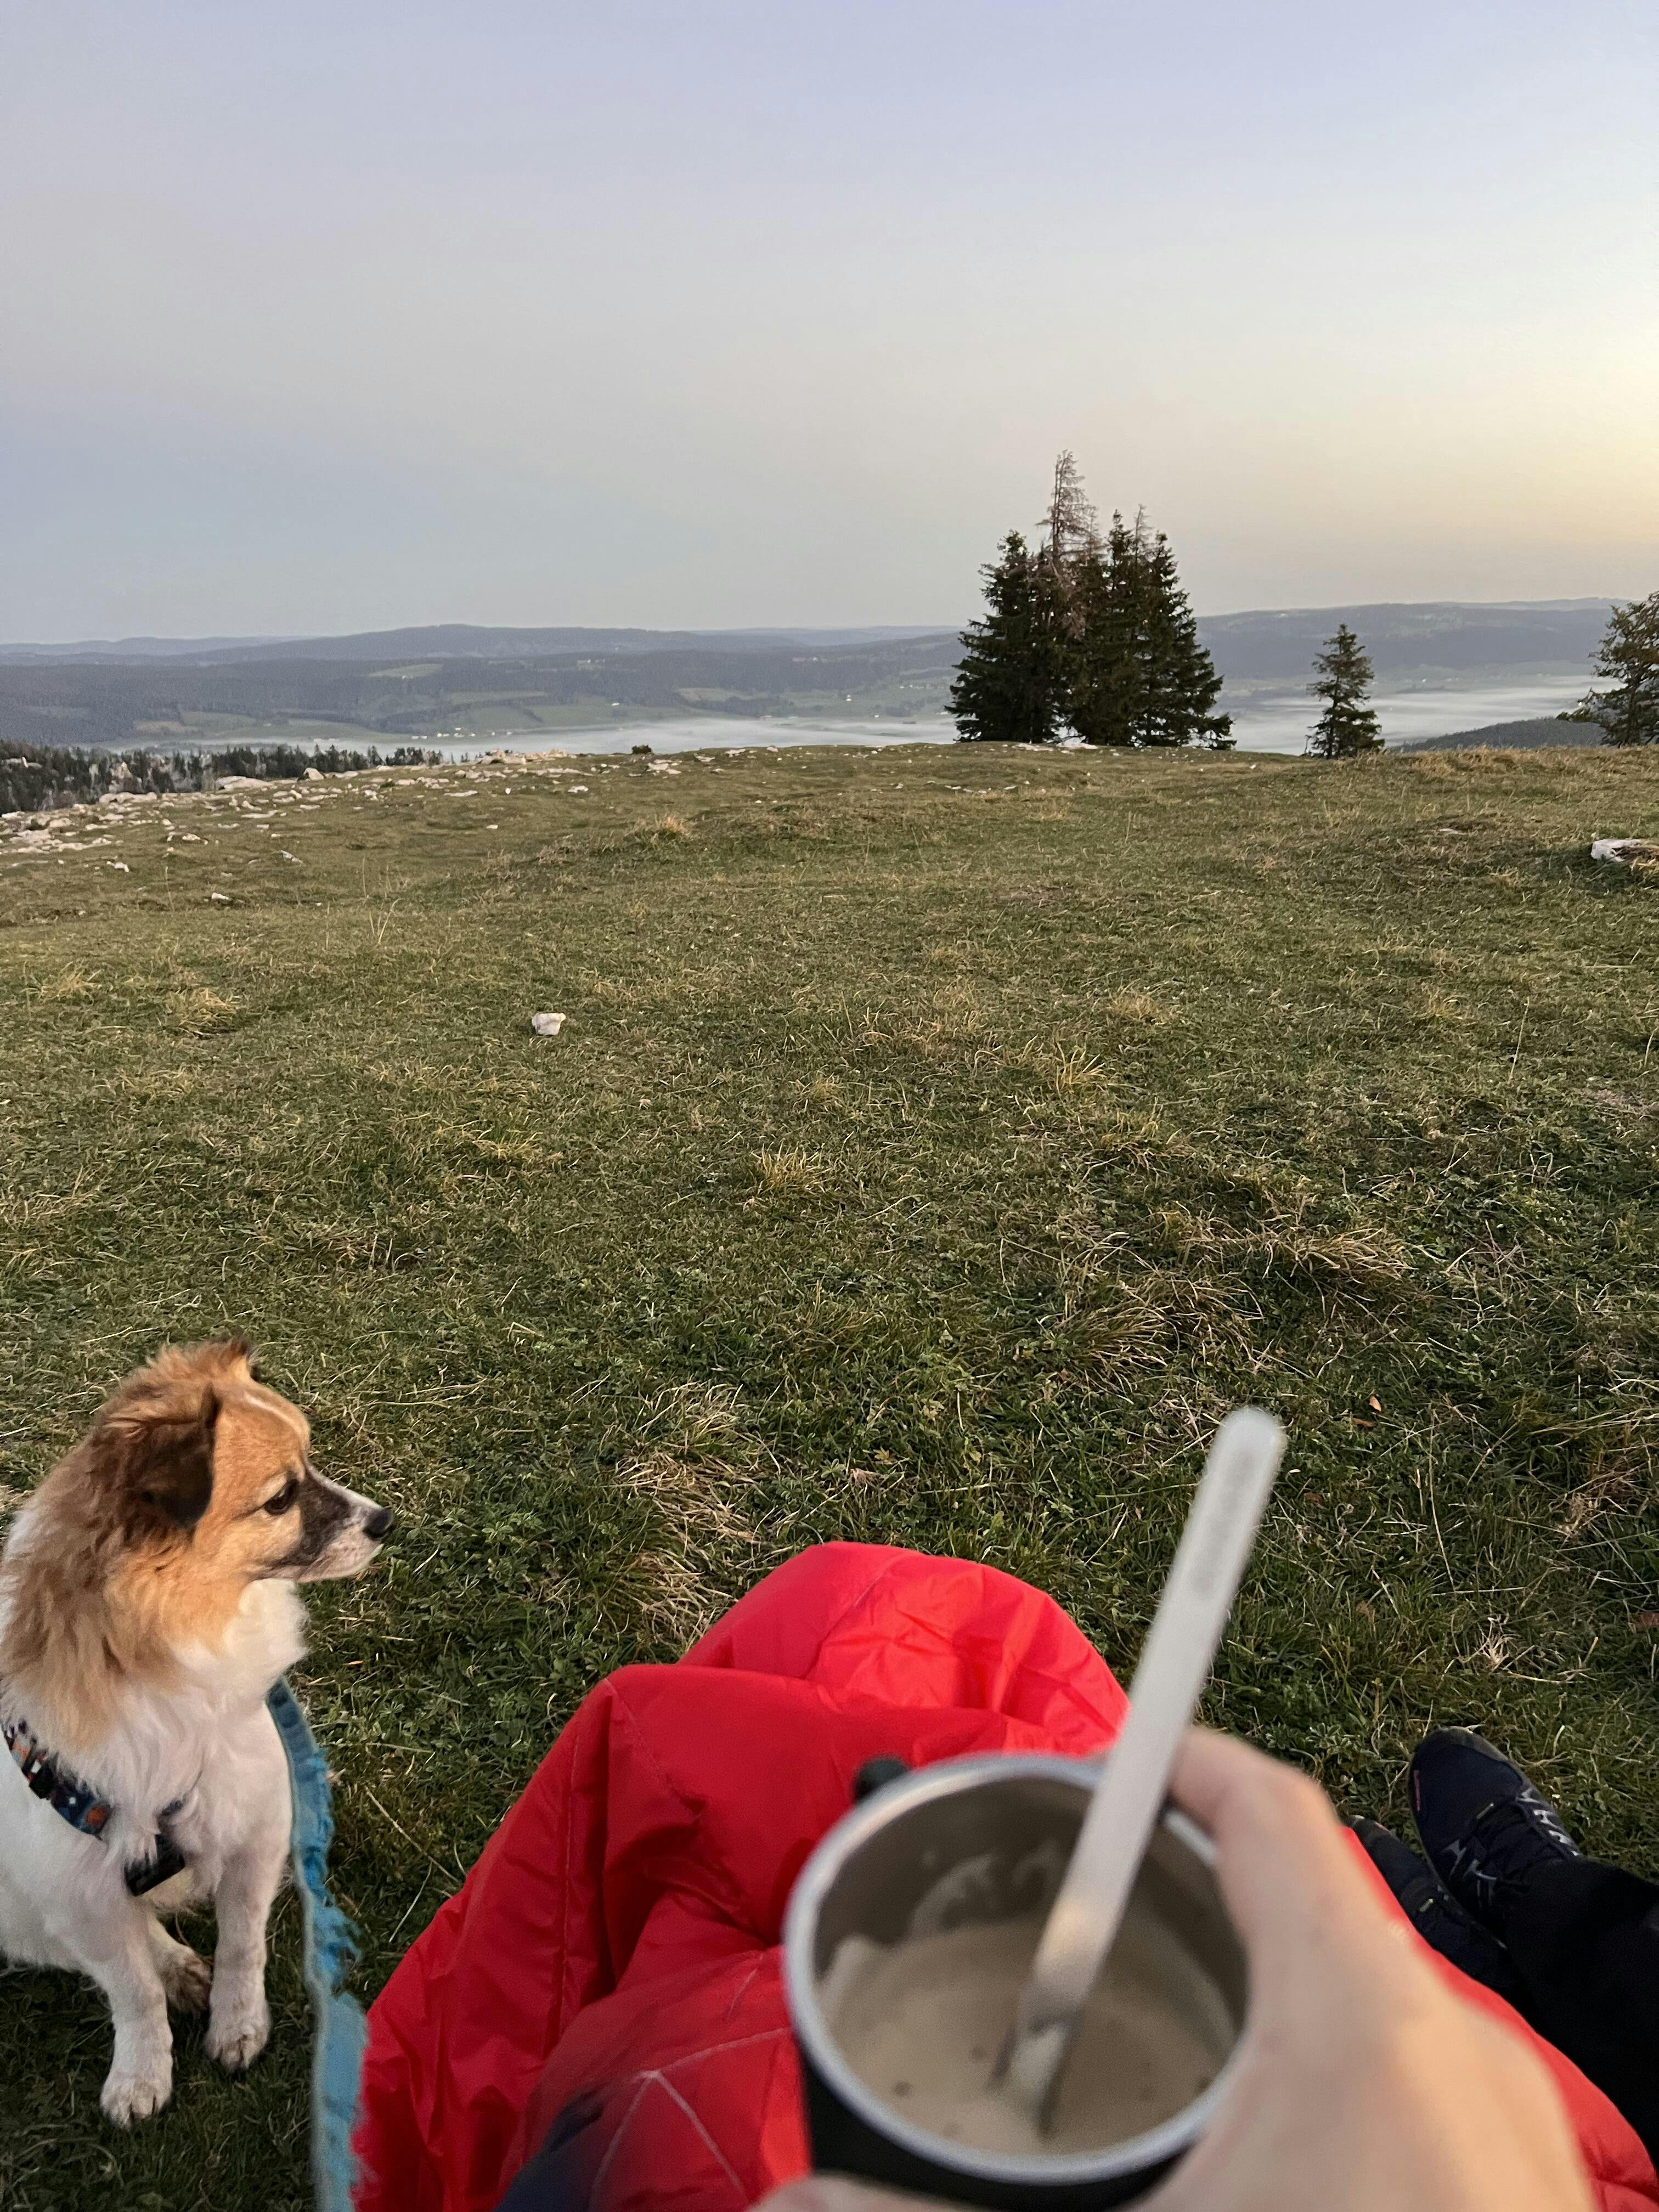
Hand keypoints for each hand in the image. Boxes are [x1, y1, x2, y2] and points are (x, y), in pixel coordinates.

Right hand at [762, 1730, 1593, 2211]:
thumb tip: (788, 2208)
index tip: (1107, 1759)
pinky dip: (1315, 2076)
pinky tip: (1251, 2151)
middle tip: (1088, 1922)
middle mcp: (1455, 2048)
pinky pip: (1410, 2083)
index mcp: (1362, 2022)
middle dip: (1193, 1899)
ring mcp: (1504, 2127)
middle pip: (1308, 1902)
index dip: (1182, 1758)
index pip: (1271, 1812)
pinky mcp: (1516, 2194)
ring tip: (1155, 2039)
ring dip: (1254, 1996)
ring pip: (1358, 2001)